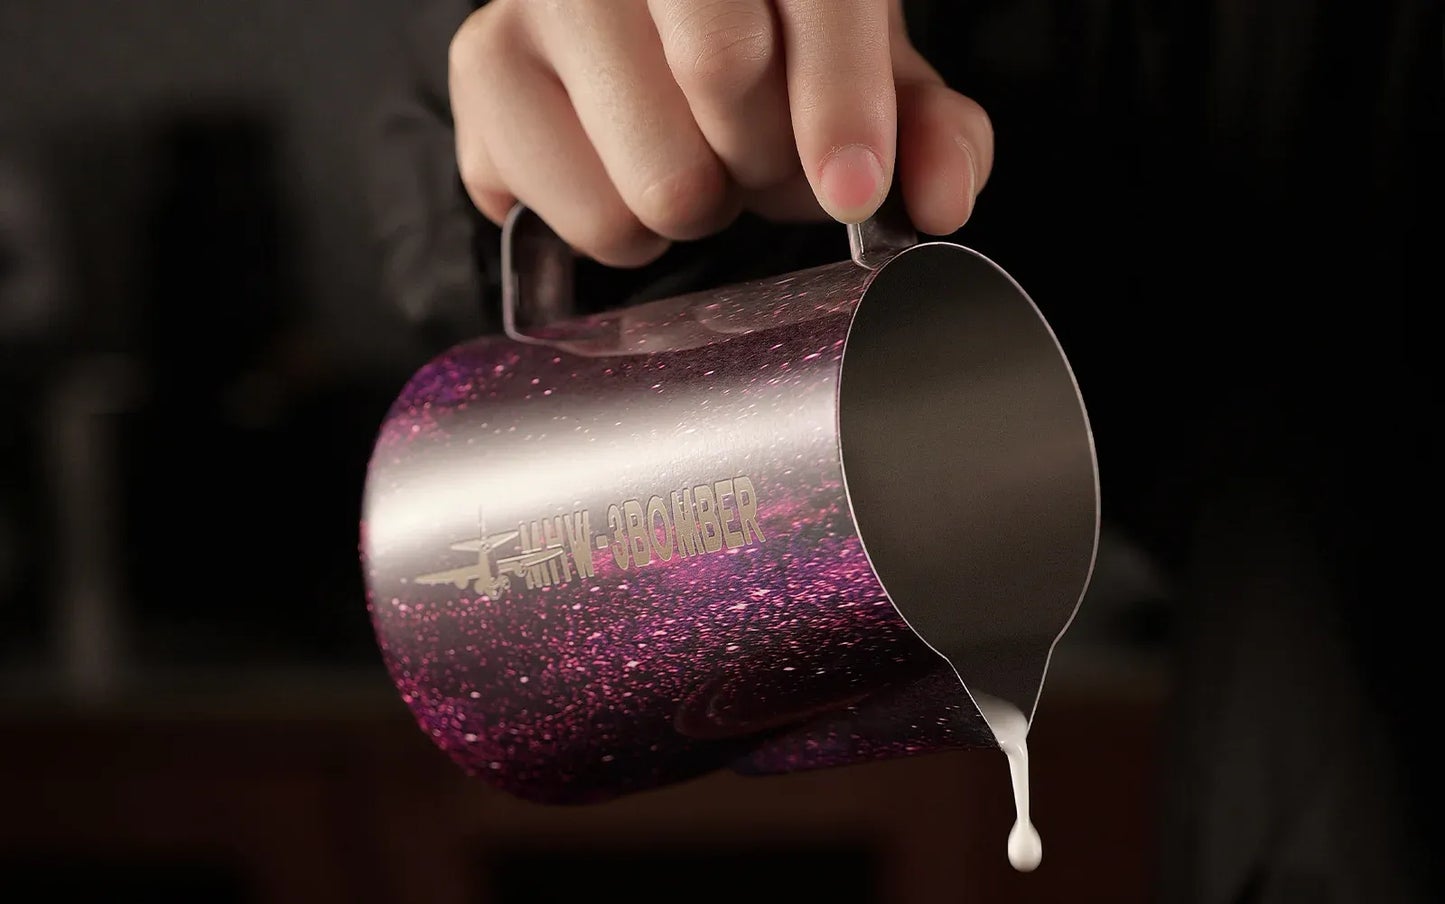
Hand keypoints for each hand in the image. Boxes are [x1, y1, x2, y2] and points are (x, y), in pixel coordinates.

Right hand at [447, 0, 992, 264]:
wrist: (632, 27)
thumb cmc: (761, 44)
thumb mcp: (861, 70)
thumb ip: (924, 125)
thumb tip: (942, 199)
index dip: (841, 97)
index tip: (854, 188)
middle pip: (724, 73)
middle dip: (766, 157)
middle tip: (760, 159)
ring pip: (657, 178)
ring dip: (699, 207)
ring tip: (691, 164)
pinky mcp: (483, 72)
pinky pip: (586, 219)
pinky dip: (627, 233)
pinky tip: (624, 177)